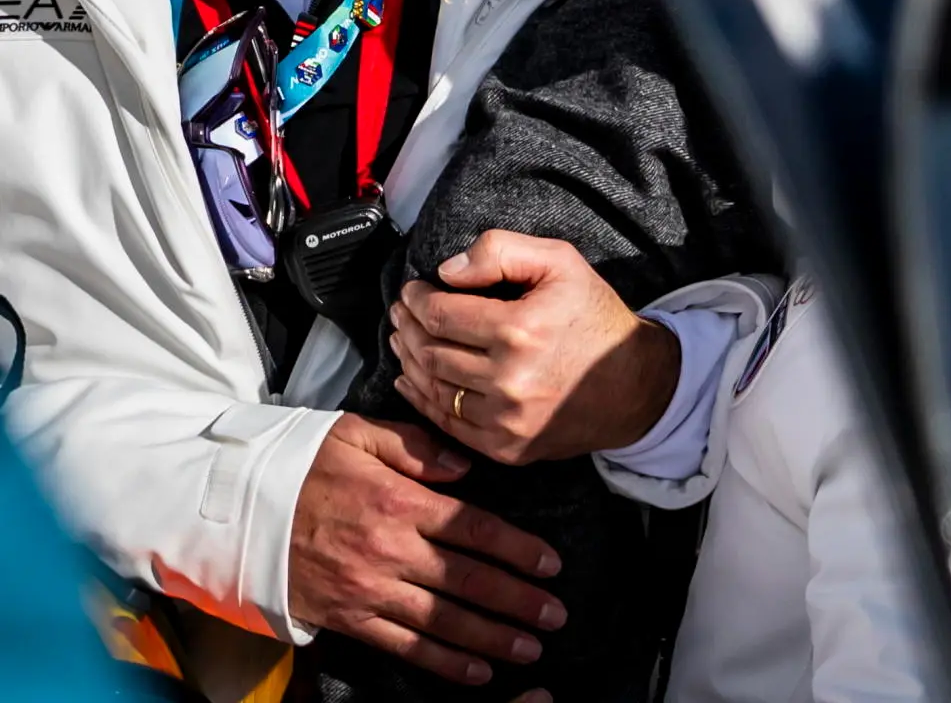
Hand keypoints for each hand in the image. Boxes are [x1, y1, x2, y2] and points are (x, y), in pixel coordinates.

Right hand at [288, 412, 566, 687]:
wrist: (240, 511)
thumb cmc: (302, 465)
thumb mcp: (358, 434)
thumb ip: (417, 447)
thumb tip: (465, 466)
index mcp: (398, 501)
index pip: (473, 530)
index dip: (517, 550)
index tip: (551, 564)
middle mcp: (389, 551)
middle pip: (467, 582)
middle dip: (517, 602)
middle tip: (555, 616)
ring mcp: (369, 590)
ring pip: (442, 622)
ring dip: (491, 638)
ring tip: (530, 647)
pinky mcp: (349, 619)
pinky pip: (404, 647)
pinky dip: (443, 663)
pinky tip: (476, 671)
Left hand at [390, 229, 681, 465]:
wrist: (632, 384)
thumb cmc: (593, 316)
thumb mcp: (560, 261)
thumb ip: (501, 251)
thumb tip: (447, 271)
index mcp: (519, 330)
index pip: (443, 314)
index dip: (418, 300)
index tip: (410, 290)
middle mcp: (508, 380)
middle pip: (433, 352)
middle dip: (409, 328)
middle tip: (400, 312)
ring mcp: (505, 422)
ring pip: (435, 389)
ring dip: (410, 362)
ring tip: (402, 340)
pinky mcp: (505, 449)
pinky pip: (449, 424)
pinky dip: (423, 401)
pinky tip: (410, 380)